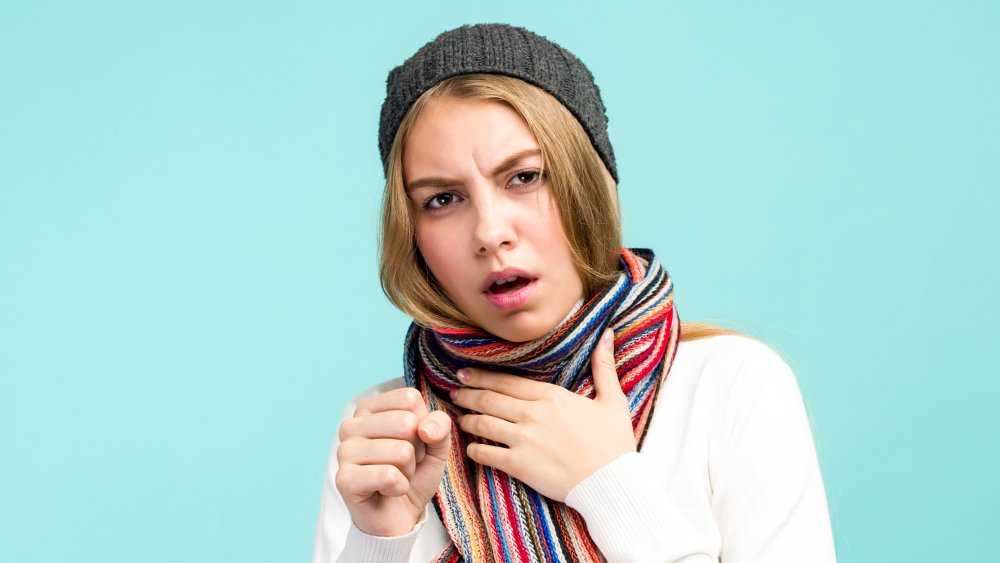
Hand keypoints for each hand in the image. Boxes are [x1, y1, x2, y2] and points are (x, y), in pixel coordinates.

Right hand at [335, 387, 451, 536]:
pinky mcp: (344, 479)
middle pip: (406, 423)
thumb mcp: (436, 446)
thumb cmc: (413, 474)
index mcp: (370, 408)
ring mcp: (344, 451)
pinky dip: (399, 487)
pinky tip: (387, 491)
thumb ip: (439, 426)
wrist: (399, 516)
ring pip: (401, 451)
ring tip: (395, 477)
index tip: (412, 443)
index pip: (409, 399)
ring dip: (408, 471)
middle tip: (404, 465)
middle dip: (416, 450)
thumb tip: (425, 428)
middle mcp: (351, 425)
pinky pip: (389, 476)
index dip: (422, 425)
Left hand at [452, 329, 634, 500]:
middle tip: (454, 392)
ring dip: (467, 420)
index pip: (506, 381)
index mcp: (551, 395)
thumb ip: (604, 367)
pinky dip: (474, 449)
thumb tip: (607, 334)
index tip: (466, 374)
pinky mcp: (519, 464)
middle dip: (467, 394)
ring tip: (459, 419)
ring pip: (483, 423)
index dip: (482, 377)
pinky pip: (486, 452)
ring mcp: (524, 438)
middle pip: (489, 399)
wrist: (612, 482)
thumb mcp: (613, 400)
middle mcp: (533, 413)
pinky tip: (471, 447)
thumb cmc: (614, 444)